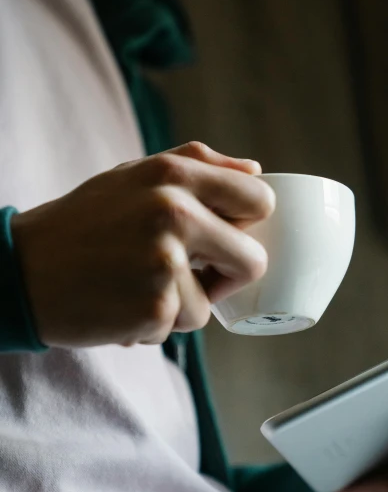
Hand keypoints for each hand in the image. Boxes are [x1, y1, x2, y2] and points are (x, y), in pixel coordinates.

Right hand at [11, 142, 274, 348]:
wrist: (24, 269)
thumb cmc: (86, 222)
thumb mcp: (136, 175)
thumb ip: (199, 166)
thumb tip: (257, 173)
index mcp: (175, 174)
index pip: (260, 198)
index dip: (249, 223)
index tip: (229, 234)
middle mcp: (175, 211)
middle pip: (253, 260)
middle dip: (228, 274)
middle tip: (191, 271)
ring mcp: (165, 260)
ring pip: (212, 302)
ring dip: (183, 302)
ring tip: (139, 284)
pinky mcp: (154, 305)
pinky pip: (181, 324)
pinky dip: (156, 322)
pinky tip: (123, 302)